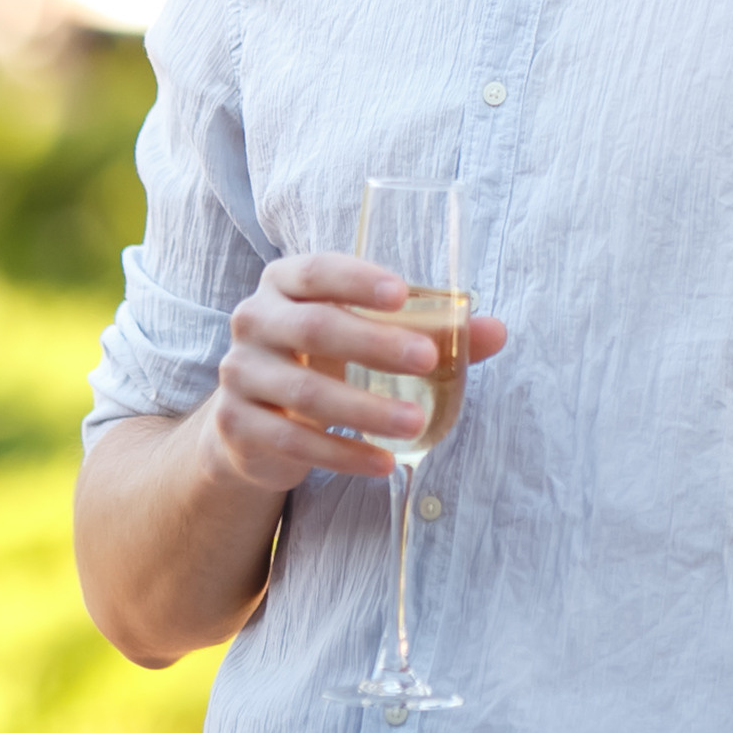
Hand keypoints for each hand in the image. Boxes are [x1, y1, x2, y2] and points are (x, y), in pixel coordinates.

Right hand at [200, 252, 506, 491]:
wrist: (251, 421)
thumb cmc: (323, 360)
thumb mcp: (364, 337)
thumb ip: (427, 331)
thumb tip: (497, 331)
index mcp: (284, 283)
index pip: (317, 270)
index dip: (358, 280)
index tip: (402, 293)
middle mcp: (253, 320)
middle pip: (314, 328)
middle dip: (375, 344)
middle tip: (428, 361)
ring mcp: (239, 373)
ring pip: (305, 391)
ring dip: (365, 409)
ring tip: (414, 422)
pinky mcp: (236, 423)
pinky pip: (293, 440)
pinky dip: (343, 453)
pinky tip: (384, 461)